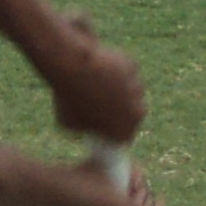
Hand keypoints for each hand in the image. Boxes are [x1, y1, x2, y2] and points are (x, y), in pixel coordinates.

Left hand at [41, 19, 145, 147]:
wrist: (74, 68)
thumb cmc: (69, 98)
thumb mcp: (68, 123)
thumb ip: (84, 127)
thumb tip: (86, 124)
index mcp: (124, 132)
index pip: (124, 137)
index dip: (114, 132)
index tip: (104, 127)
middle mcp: (137, 112)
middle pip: (133, 114)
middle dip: (122, 110)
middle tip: (102, 104)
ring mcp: (137, 88)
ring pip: (131, 89)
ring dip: (120, 88)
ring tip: (99, 83)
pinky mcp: (133, 67)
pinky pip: (126, 70)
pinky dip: (117, 69)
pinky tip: (102, 67)